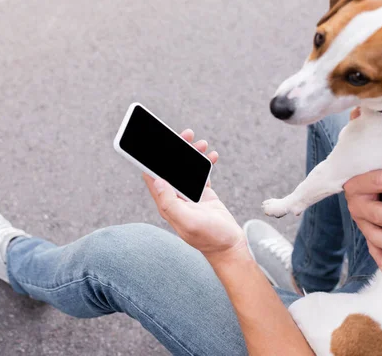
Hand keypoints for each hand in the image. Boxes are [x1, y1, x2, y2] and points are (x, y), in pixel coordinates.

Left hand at [143, 129, 245, 258]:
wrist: (230, 247)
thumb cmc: (210, 238)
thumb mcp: (189, 221)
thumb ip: (171, 203)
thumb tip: (157, 181)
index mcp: (167, 203)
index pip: (153, 176)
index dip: (151, 158)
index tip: (156, 142)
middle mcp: (176, 198)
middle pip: (170, 167)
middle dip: (176, 149)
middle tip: (185, 135)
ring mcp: (189, 195)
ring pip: (186, 168)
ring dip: (192, 154)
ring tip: (201, 144)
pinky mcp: (203, 195)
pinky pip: (201, 173)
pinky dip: (205, 163)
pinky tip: (211, 156)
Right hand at [343, 170, 381, 270]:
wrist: (359, 180)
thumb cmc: (379, 168)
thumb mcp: (380, 159)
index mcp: (358, 181)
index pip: (381, 179)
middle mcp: (356, 202)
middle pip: (378, 213)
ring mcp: (360, 221)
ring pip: (374, 235)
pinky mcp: (366, 233)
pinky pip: (373, 249)